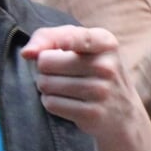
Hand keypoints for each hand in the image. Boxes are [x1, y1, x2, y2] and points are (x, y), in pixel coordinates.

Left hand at [22, 26, 145, 141]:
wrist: (123, 113)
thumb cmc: (94, 71)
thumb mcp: (84, 46)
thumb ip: (53, 37)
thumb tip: (26, 53)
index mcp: (105, 42)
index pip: (72, 36)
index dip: (50, 42)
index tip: (31, 52)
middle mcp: (106, 65)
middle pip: (45, 62)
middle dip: (45, 68)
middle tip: (61, 73)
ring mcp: (101, 91)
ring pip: (45, 84)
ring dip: (47, 87)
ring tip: (65, 88)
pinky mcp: (91, 113)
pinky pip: (51, 104)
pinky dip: (52, 103)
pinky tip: (67, 102)